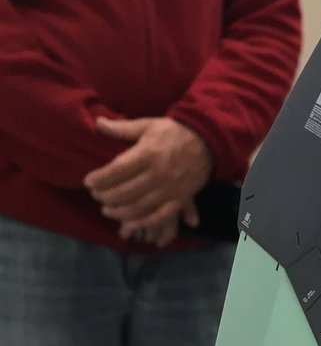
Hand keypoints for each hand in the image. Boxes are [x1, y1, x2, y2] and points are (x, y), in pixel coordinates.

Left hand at [84, 116, 211, 242]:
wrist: (207, 141)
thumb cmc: (173, 132)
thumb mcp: (147, 125)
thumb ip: (122, 128)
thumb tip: (98, 123)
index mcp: (148, 153)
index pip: (117, 170)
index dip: (100, 179)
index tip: (88, 182)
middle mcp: (158, 173)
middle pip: (125, 191)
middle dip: (106, 196)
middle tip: (96, 196)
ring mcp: (170, 189)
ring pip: (139, 206)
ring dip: (120, 211)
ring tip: (107, 210)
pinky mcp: (180, 199)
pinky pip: (160, 216)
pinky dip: (144, 222)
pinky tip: (131, 222)